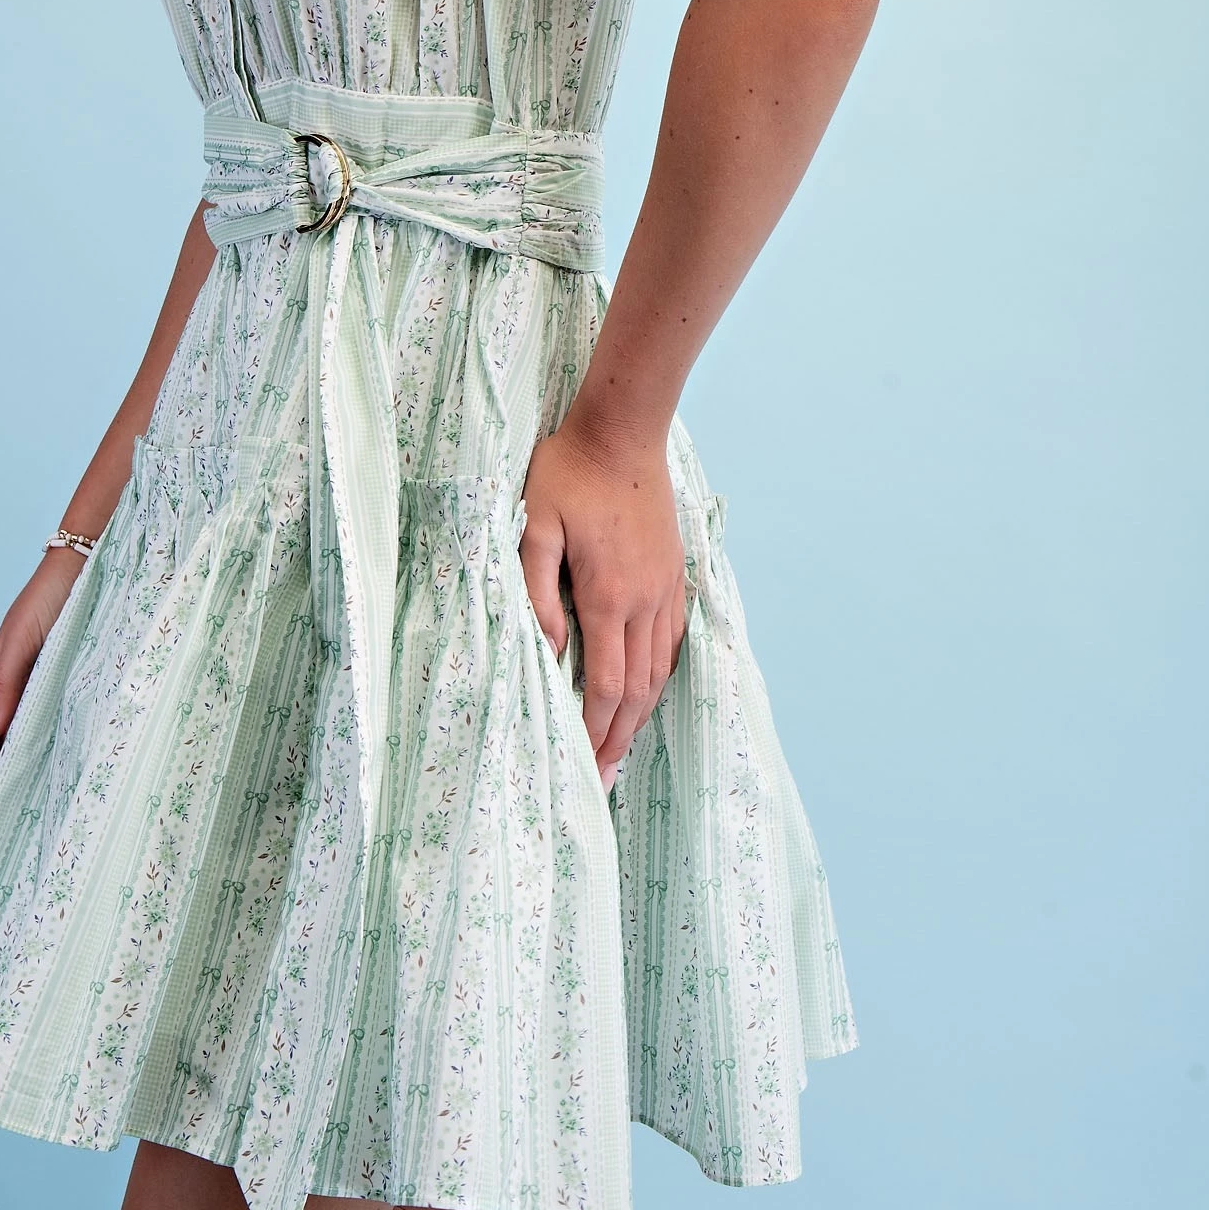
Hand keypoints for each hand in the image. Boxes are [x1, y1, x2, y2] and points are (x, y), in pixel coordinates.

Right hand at [0, 550, 82, 801]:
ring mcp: (39, 683)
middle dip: (1, 782)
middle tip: (18, 819)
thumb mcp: (23, 640)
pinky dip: (51, 746)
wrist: (88, 562)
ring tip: (41, 801)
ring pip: (25, 737)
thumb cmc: (51, 597)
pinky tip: (66, 762)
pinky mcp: (65, 678)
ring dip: (25, 768)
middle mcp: (13, 686)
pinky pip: (52, 721)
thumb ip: (4, 685)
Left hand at [519, 413, 687, 789]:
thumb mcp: (535, 526)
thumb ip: (537, 591)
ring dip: (641, 714)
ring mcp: (665, 588)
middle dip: (619, 737)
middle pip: (638, 690)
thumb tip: (549, 651)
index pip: (606, 684)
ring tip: (622, 746)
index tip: (583, 763)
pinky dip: (660, 677)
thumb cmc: (567, 474)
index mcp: (608, 595)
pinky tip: (647, 692)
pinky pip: (673, 640)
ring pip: (660, 670)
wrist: (622, 432)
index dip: (594, 729)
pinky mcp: (673, 574)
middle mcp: (645, 600)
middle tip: (604, 777)